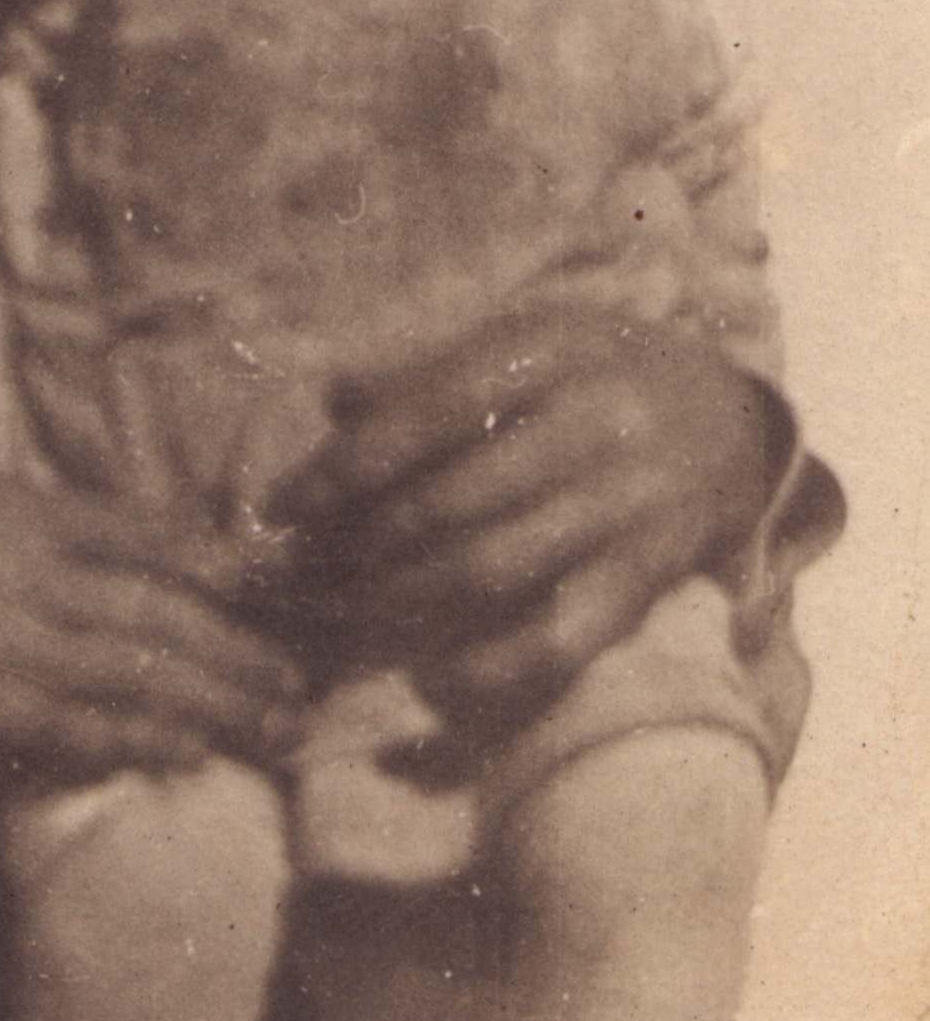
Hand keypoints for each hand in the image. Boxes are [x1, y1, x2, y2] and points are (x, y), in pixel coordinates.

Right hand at [0, 478, 305, 811]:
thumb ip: (67, 559)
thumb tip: (201, 575)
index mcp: (7, 510)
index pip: (144, 534)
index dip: (222, 577)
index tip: (275, 610)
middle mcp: (4, 558)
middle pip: (158, 605)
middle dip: (239, 651)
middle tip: (296, 685)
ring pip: (141, 668)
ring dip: (221, 704)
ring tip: (274, 727)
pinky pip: (96, 724)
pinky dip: (151, 741)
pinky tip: (194, 754)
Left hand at [276, 306, 773, 736]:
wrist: (736, 423)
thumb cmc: (598, 376)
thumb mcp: (528, 342)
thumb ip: (429, 368)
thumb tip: (330, 396)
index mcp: (550, 354)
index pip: (427, 412)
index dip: (347, 465)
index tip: (285, 506)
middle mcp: (594, 424)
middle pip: (450, 498)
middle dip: (362, 544)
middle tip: (308, 572)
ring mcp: (626, 503)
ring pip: (492, 568)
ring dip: (405, 601)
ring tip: (351, 612)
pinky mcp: (649, 574)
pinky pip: (561, 637)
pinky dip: (490, 668)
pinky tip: (436, 678)